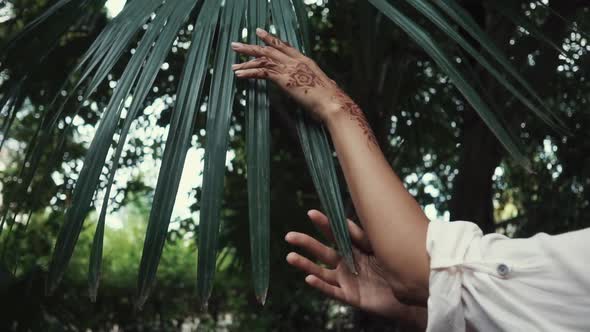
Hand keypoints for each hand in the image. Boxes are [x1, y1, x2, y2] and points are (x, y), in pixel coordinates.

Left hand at [231, 28, 351, 122]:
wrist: (332, 103)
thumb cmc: (330, 99)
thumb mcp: (324, 87)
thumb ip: (318, 84)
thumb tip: (324, 87)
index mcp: (305, 60)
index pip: (284, 46)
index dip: (271, 39)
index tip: (259, 33)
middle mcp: (296, 61)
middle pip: (269, 50)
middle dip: (251, 47)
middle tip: (236, 45)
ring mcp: (289, 69)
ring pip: (263, 59)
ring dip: (246, 60)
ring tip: (233, 61)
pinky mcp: (284, 79)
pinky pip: (262, 72)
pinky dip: (249, 72)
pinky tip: (239, 74)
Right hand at [285, 210, 425, 326]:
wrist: (412, 291)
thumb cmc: (397, 265)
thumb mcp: (378, 245)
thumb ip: (362, 235)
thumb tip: (345, 219)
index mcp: (354, 249)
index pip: (335, 234)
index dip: (324, 224)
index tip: (311, 213)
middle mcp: (347, 264)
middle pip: (323, 251)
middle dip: (306, 243)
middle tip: (289, 236)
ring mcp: (347, 280)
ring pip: (322, 272)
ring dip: (306, 264)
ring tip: (290, 257)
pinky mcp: (352, 296)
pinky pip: (333, 291)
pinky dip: (320, 285)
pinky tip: (308, 278)